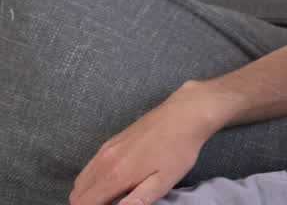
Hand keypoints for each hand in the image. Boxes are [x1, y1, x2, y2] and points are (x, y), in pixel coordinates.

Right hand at [70, 83, 220, 204]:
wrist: (185, 113)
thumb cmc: (179, 149)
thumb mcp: (164, 181)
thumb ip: (137, 201)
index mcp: (115, 175)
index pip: (83, 203)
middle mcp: (104, 161)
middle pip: (77, 194)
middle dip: (88, 204)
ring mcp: (106, 149)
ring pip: (81, 180)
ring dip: (89, 193)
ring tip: (111, 198)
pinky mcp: (111, 141)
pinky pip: (90, 166)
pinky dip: (93, 179)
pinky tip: (114, 181)